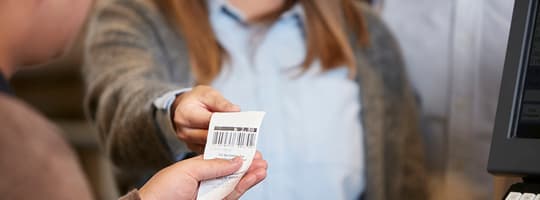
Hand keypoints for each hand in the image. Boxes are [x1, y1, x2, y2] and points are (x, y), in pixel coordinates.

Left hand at [139, 152, 267, 199]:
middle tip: (261, 158)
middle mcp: (206, 181)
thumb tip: (237, 159)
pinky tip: (255, 176)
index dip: (236, 153)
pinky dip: (245, 185)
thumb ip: (213, 164)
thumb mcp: (188, 169)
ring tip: (263, 166)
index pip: (221, 159)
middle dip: (248, 164)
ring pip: (236, 183)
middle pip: (232, 171)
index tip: (250, 147)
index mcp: (197, 168)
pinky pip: (233, 194)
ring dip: (251, 175)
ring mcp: (211, 194)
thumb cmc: (163, 189)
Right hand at [172, 86, 239, 152]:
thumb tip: (236, 111)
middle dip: (228, 136)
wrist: (184, 107)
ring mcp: (188, 142)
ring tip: (243, 143)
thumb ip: (222, 103)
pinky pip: (210, 151)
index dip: (226, 124)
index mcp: (185, 114)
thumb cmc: (197, 99)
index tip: (241, 125)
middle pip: (210, 137)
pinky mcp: (193, 148)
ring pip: (211, 147)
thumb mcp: (208, 94)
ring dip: (227, 145)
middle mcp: (184, 131)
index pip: (209, 121)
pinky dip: (222, 149)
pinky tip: (235, 147)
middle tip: (245, 137)